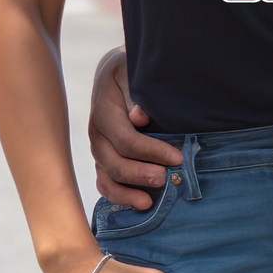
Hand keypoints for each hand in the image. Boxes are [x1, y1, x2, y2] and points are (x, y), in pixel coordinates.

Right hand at [88, 47, 182, 207]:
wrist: (114, 73)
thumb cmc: (131, 70)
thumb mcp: (133, 71)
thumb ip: (138, 93)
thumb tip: (139, 117)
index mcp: (104, 109)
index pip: (126, 139)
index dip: (151, 151)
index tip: (177, 157)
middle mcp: (96, 132)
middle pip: (114, 162)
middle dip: (141, 174)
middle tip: (166, 178)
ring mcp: (97, 147)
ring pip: (107, 176)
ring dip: (128, 190)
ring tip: (149, 200)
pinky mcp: (102, 157)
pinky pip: (104, 182)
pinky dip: (118, 195)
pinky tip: (139, 202)